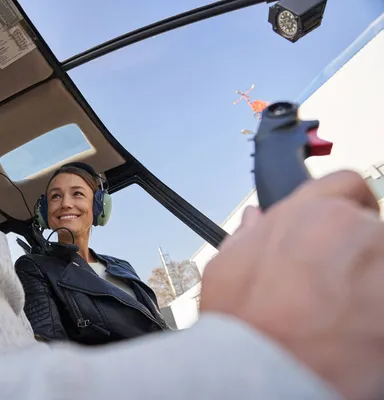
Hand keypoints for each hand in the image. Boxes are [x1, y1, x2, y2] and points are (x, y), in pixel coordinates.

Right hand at [200, 170, 383, 399]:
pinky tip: (360, 331)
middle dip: (361, 253)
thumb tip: (254, 219)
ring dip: (373, 280)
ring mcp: (380, 261)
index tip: (352, 226)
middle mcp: (346, 227)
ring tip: (349, 316)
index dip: (351, 206)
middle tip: (342, 288)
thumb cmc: (242, 325)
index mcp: (303, 213)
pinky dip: (379, 309)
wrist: (263, 373)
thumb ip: (246, 237)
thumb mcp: (224, 270)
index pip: (345, 184)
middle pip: (372, 228)